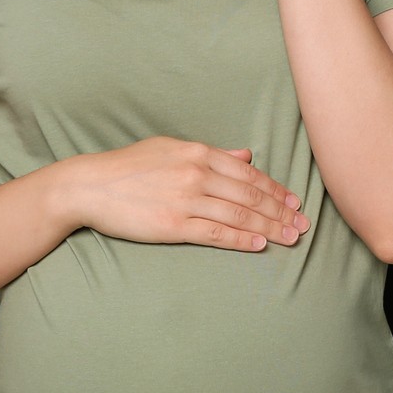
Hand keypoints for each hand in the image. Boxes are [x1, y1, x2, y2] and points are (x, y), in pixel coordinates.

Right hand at [53, 137, 308, 252]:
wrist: (89, 186)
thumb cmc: (128, 166)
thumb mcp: (171, 148)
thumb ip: (212, 153)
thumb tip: (246, 154)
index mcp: (198, 152)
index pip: (248, 173)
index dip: (275, 189)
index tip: (295, 201)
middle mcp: (196, 173)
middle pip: (250, 194)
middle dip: (281, 211)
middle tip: (303, 224)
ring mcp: (186, 200)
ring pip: (239, 215)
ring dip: (270, 227)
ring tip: (291, 237)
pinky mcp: (173, 225)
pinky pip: (216, 233)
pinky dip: (241, 239)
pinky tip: (260, 245)